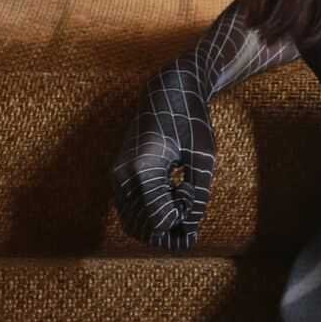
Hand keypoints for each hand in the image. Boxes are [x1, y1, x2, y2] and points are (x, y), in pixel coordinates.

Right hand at [110, 67, 216, 251]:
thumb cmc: (191, 121)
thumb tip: (189, 228)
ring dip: (156, 223)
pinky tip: (169, 194)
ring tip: (179, 202)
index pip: (159, 220)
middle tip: (188, 211)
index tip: (192, 198)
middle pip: (142, 227)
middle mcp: (123, 174)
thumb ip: (198, 195)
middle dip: (167, 230)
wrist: (169, 91)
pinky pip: (128, 210)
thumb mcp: (203, 158)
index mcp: (144, 168)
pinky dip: (148, 213)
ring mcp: (116, 175)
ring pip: (132, 222)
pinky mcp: (118, 174)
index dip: (180, 221)